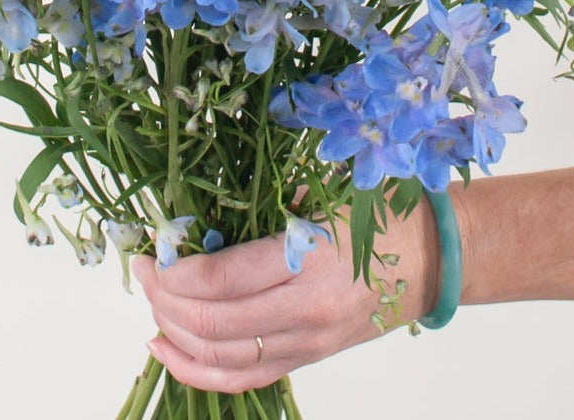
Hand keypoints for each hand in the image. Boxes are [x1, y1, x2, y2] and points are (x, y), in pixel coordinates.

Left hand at [132, 199, 440, 393]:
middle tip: (143, 271)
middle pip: (213, 324)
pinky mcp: (306, 359)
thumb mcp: (323, 194)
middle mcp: (306, 311)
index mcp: (310, 260)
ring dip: (174, 332)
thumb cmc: (380, 215)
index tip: (151, 250)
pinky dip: (196, 370)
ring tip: (152, 302)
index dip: (175, 270)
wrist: (431, 259)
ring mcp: (306, 343)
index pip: (223, 279)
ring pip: (220, 358)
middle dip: (164, 299)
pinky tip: (167, 347)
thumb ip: (265, 208)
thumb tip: (200, 219)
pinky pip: (241, 378)